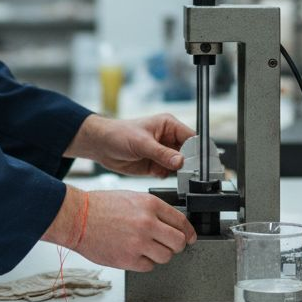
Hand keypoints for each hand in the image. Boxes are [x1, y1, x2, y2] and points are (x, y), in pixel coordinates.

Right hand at [44, 187, 196, 271]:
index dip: (189, 232)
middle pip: (179, 242)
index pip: (182, 222)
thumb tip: (171, 224)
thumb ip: (153, 210)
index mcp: (150, 205)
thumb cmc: (100, 206)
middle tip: (170, 245)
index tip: (190, 237)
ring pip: (166, 256)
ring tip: (148, 248)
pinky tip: (135, 254)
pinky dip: (145, 263)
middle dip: (177, 245)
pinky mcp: (129, 259)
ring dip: (160, 254)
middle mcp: (148, 223)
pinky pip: (149, 267)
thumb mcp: (132, 198)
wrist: (77, 218)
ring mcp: (139, 243)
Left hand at [64, 113, 195, 176]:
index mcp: (169, 125)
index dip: (197, 150)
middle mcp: (168, 139)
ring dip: (177, 172)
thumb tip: (180, 161)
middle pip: (188, 153)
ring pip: (179, 165)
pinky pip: (169, 173)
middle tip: (185, 172)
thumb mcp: (141, 143)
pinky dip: (166, 176)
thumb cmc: (118, 134)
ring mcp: (163, 153)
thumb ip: (162, 153)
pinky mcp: (156, 165)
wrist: (101, 146)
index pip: (191, 138)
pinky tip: (158, 174)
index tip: (200, 164)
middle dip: (188, 164)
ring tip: (171, 173)